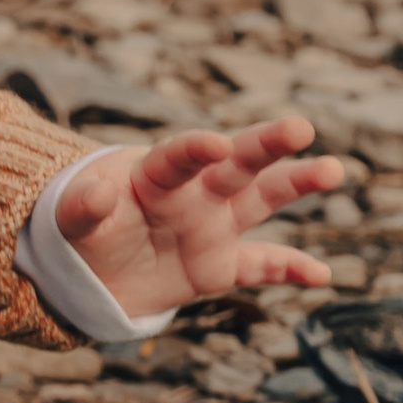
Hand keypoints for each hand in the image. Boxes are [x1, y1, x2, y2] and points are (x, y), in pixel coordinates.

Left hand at [51, 114, 341, 323]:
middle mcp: (195, 192)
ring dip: (296, 184)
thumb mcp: (69, 218)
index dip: (195, 150)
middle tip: (301, 127)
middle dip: (268, 144)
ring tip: (333, 169)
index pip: (179, 156)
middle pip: (237, 163)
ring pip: (262, 200)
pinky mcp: (221, 265)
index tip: (214, 145)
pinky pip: (261, 266)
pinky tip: (321, 274)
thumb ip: (81, 207)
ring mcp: (214, 225)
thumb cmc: (83, 228)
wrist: (91, 270)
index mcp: (156, 174)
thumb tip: (97, 195)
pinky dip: (290, 270)